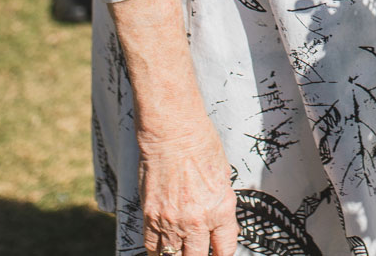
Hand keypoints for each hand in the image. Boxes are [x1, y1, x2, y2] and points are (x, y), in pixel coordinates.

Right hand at [138, 117, 239, 255]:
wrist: (172, 132)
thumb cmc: (200, 145)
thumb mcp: (223, 177)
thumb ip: (221, 204)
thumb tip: (220, 223)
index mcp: (221, 209)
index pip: (225, 249)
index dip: (222, 254)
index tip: (218, 253)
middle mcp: (197, 221)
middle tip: (198, 251)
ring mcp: (171, 221)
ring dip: (177, 255)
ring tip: (181, 251)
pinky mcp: (150, 216)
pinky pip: (152, 246)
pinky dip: (157, 251)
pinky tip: (162, 249)